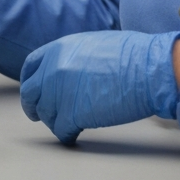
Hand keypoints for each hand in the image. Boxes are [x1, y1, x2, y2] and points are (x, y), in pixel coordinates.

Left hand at [18, 30, 179, 144]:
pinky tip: (73, 136)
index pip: (31, 66)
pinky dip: (66, 135)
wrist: (149, 68)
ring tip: (67, 125)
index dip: (31, 80)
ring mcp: (60, 92)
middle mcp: (53, 70)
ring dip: (55, 121)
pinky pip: (60, 131)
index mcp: (59, 49)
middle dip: (33, 106)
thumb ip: (74, 55)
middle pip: (30, 93)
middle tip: (39, 115)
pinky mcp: (73, 115)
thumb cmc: (133, 55)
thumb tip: (71, 69)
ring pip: (46, 114)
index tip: (34, 91)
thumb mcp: (93, 43)